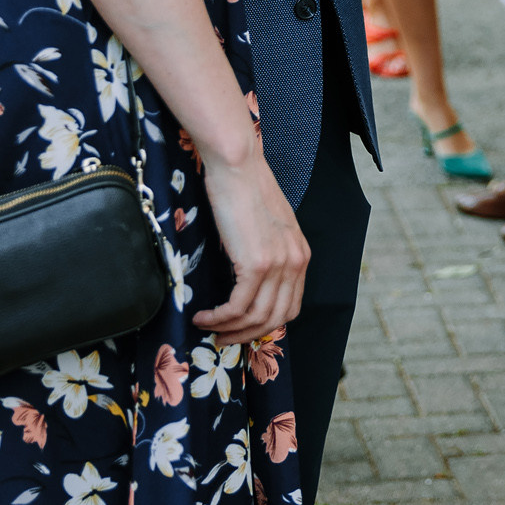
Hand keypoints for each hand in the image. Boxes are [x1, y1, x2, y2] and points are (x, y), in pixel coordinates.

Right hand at [192, 145, 308, 340]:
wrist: (238, 165)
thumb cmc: (245, 189)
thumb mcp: (267, 226)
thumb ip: (267, 252)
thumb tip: (248, 279)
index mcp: (301, 254)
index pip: (291, 306)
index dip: (266, 324)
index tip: (242, 328)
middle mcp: (296, 262)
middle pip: (276, 318)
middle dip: (247, 335)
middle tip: (223, 339)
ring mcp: (279, 264)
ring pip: (257, 317)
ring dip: (229, 330)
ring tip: (207, 328)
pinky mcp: (257, 264)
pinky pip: (238, 306)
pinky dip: (219, 318)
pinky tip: (203, 316)